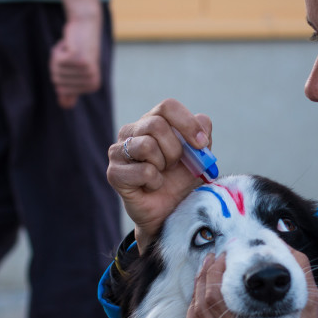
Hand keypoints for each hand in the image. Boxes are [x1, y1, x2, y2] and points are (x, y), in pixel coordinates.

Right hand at [49, 17, 101, 108]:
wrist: (86, 26)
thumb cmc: (78, 49)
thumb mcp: (74, 71)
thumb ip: (70, 87)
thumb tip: (65, 106)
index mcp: (92, 86)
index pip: (61, 90)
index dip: (60, 75)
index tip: (73, 64)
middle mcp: (91, 80)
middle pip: (57, 80)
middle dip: (57, 65)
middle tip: (70, 54)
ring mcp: (85, 70)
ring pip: (56, 70)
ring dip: (57, 57)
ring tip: (70, 49)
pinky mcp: (78, 58)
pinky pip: (57, 59)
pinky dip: (58, 49)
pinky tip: (69, 44)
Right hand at [106, 99, 212, 248]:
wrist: (170, 211)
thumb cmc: (181, 180)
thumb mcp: (199, 156)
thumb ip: (203, 134)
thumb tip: (202, 123)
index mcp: (151, 121)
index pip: (167, 106)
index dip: (187, 123)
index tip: (201, 144)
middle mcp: (131, 132)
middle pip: (156, 124)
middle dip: (175, 149)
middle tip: (174, 165)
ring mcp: (118, 151)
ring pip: (147, 145)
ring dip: (163, 165)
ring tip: (161, 174)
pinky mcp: (114, 173)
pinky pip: (144, 171)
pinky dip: (155, 182)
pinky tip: (151, 186)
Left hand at [183, 248, 317, 317]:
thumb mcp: (309, 296)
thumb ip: (295, 265)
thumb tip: (272, 239)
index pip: (217, 299)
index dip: (215, 272)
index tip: (225, 256)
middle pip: (203, 307)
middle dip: (205, 277)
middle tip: (214, 260)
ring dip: (196, 293)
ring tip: (206, 274)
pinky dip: (193, 315)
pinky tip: (200, 299)